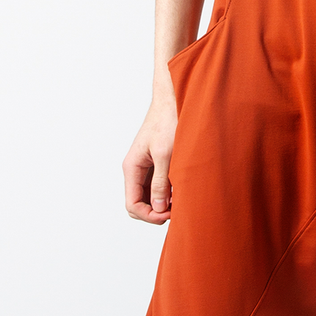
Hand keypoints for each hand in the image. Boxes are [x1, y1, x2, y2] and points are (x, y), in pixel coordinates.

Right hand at [122, 99, 177, 223]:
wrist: (176, 99)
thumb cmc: (169, 121)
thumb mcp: (165, 154)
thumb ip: (161, 182)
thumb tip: (159, 208)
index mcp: (132, 167)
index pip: (132, 205)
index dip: (151, 216)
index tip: (170, 214)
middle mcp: (136, 170)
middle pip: (139, 204)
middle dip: (157, 212)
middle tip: (178, 209)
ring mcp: (146, 167)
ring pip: (150, 197)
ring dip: (164, 203)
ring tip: (183, 198)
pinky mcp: (157, 164)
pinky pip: (159, 186)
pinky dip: (170, 192)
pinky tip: (184, 189)